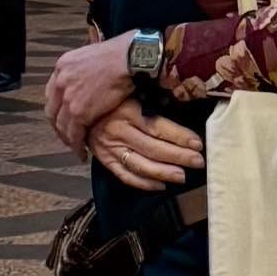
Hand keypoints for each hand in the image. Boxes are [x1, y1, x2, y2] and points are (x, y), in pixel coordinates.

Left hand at [45, 32, 136, 153]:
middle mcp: (61, 81)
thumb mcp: (93, 55)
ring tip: (76, 147)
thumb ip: (84, 68)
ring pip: (61, 125)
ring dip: (67, 139)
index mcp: (63, 66)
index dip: (57, 108)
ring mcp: (68, 97)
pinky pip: (73, 133)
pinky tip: (82, 152)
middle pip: (52, 111)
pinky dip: (76, 145)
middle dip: (59, 126)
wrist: (128, 59)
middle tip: (67, 136)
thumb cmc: (120, 54)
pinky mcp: (79, 111)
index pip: (52, 92)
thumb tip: (90, 78)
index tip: (63, 117)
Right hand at [88, 99, 204, 191]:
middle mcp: (118, 130)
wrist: (78, 104)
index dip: (180, 136)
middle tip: (198, 162)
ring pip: (139, 164)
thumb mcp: (130, 90)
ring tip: (182, 176)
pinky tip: (160, 185)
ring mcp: (108, 147)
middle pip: (152, 147)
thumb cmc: (111, 95)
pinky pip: (124, 175)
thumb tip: (180, 105)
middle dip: (178, 157)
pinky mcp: (103, 158)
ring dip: (163, 172)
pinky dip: (143, 183)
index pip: (158, 126)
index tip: (198, 144)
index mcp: (127, 110)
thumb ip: (151, 99)